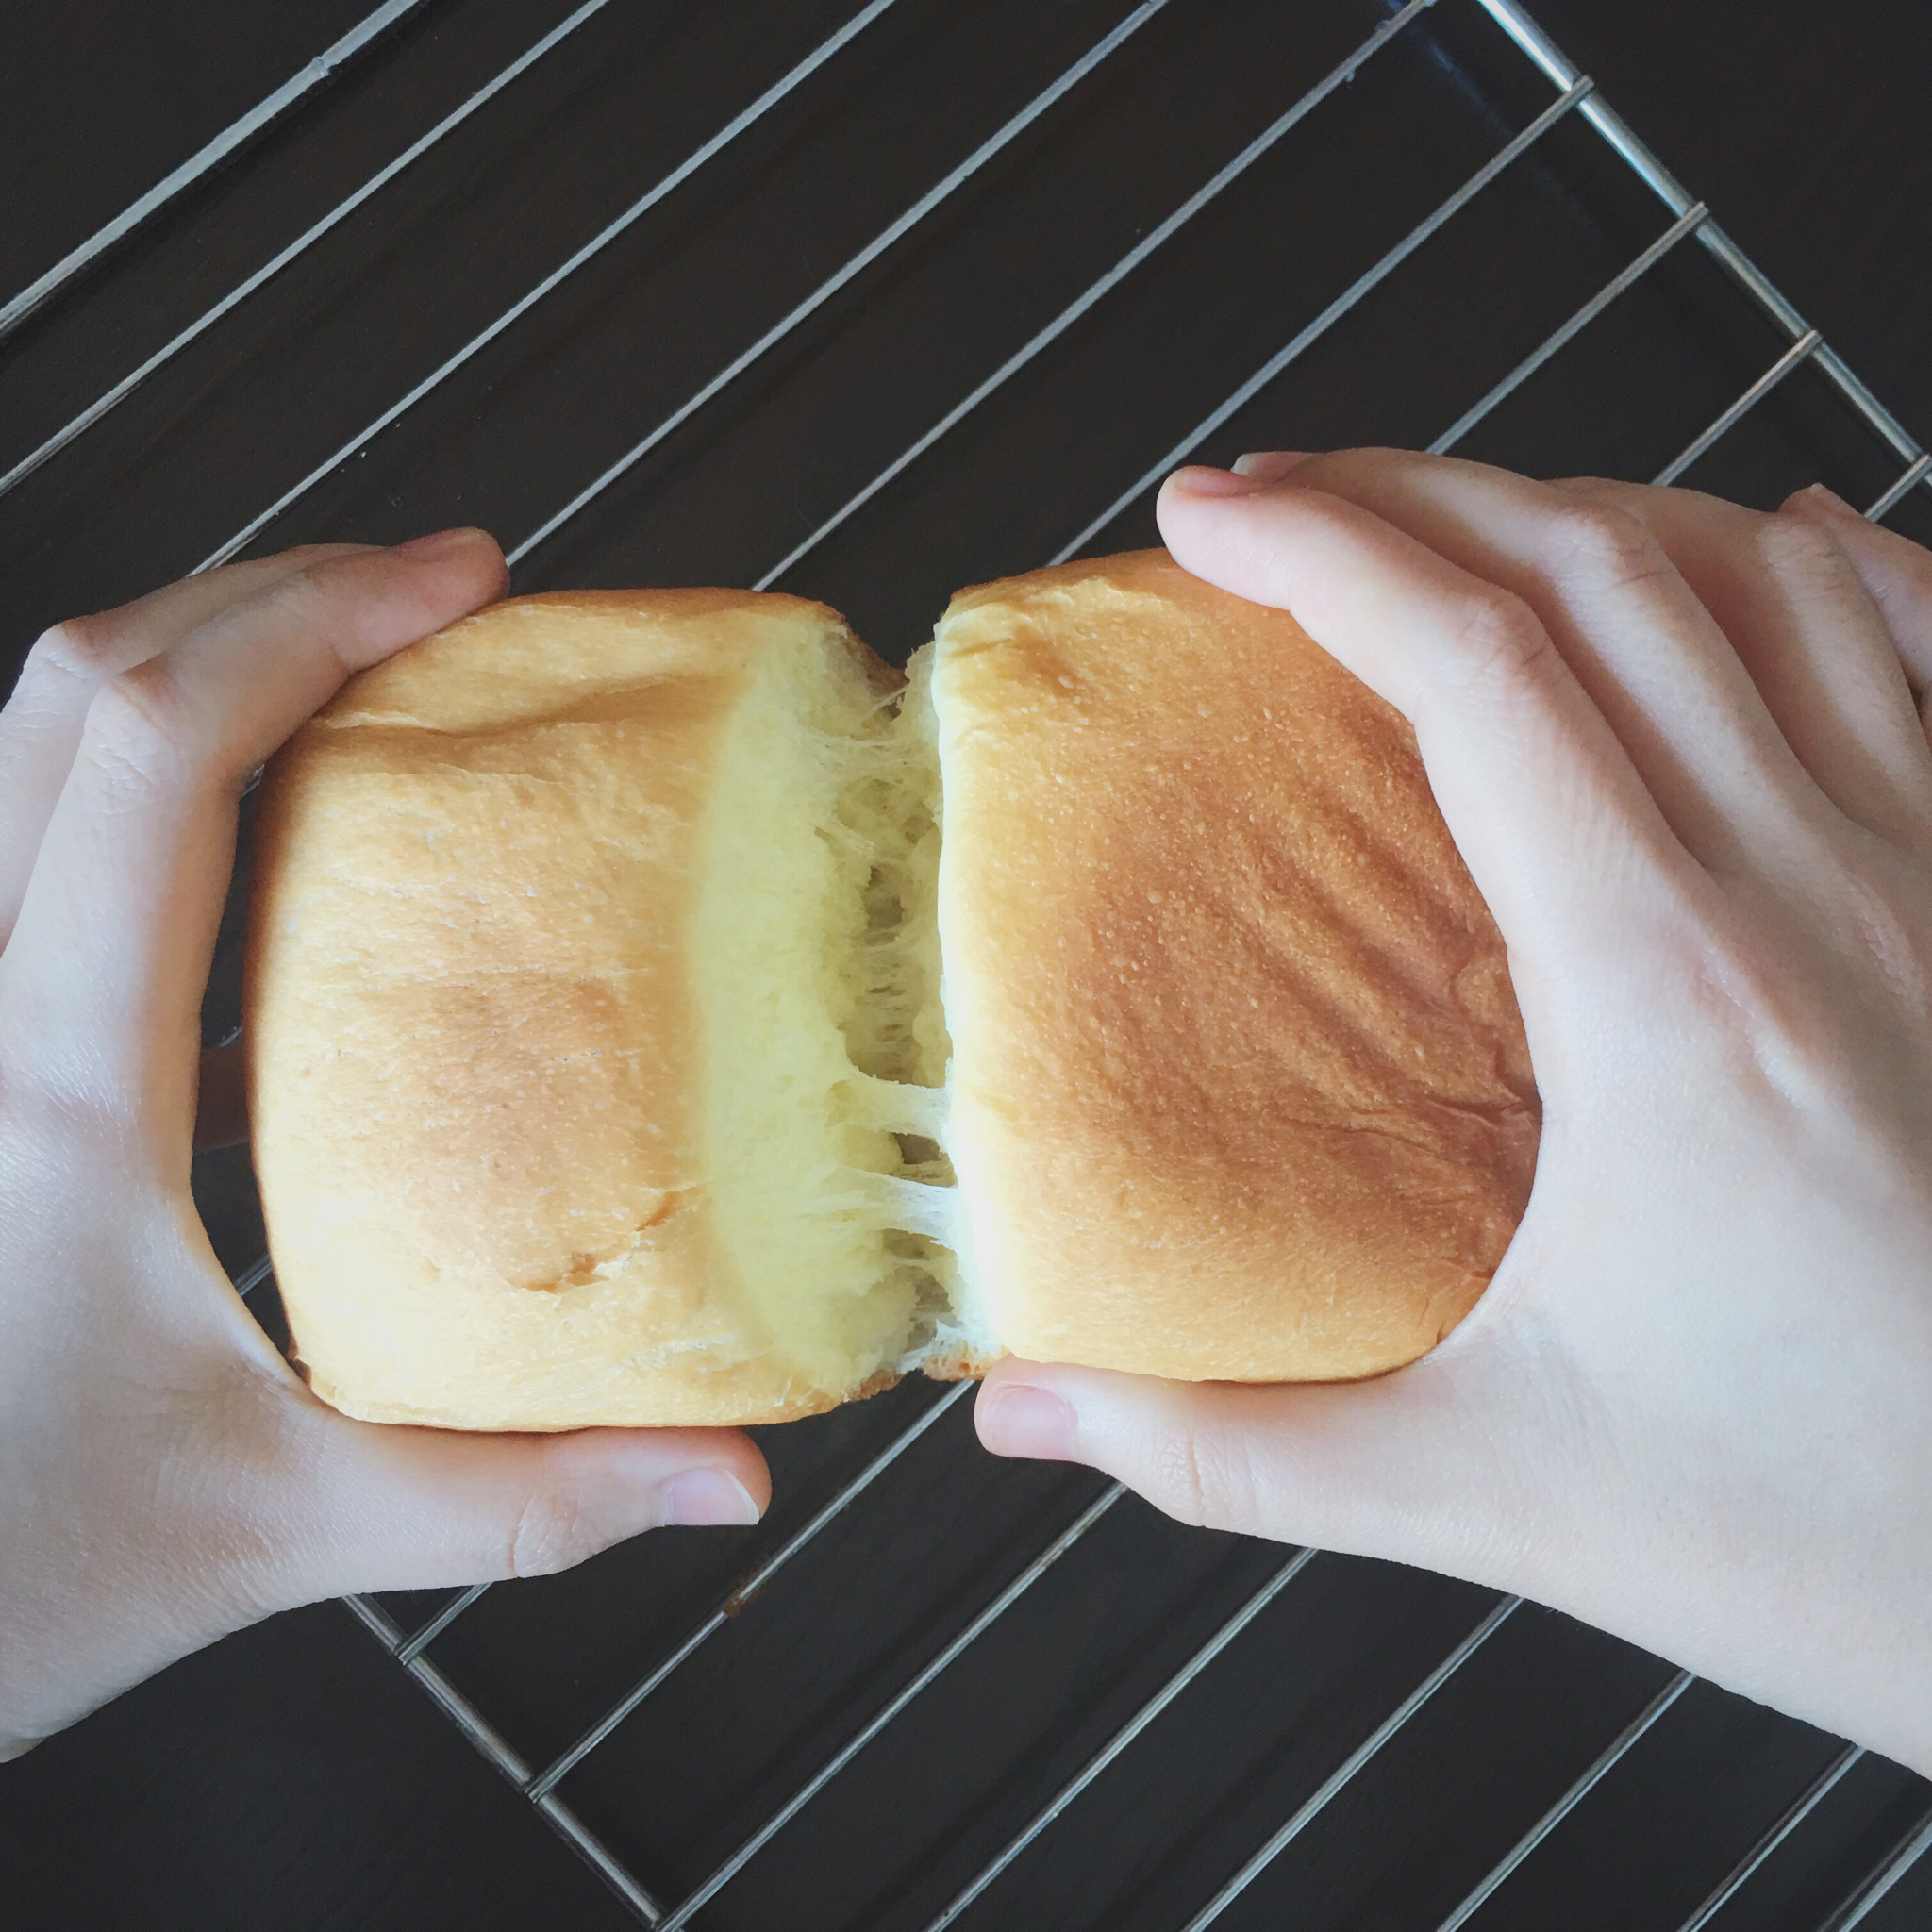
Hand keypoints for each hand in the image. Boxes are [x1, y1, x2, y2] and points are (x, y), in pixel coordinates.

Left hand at [0, 534, 768, 1759]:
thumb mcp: (279, 1531)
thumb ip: (521, 1499)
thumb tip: (724, 1478)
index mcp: (52, 1097)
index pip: (163, 757)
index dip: (312, 622)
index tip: (459, 585)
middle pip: (73, 688)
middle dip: (263, 595)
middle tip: (430, 594)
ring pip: (19, 747)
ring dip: (187, 667)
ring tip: (349, 672)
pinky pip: (21, 846)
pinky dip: (138, 784)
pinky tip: (250, 860)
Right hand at [976, 451, 1931, 1775]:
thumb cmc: (1839, 1535)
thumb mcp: (1496, 1493)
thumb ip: (1233, 1450)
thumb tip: (1033, 1409)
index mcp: (1668, 992)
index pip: (1475, 668)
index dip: (1321, 552)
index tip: (1204, 521)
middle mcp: (1819, 887)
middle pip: (1599, 567)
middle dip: (1413, 492)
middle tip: (1278, 498)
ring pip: (1760, 572)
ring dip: (1585, 509)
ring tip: (1455, 526)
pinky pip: (1925, 643)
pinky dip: (1821, 559)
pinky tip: (1762, 545)